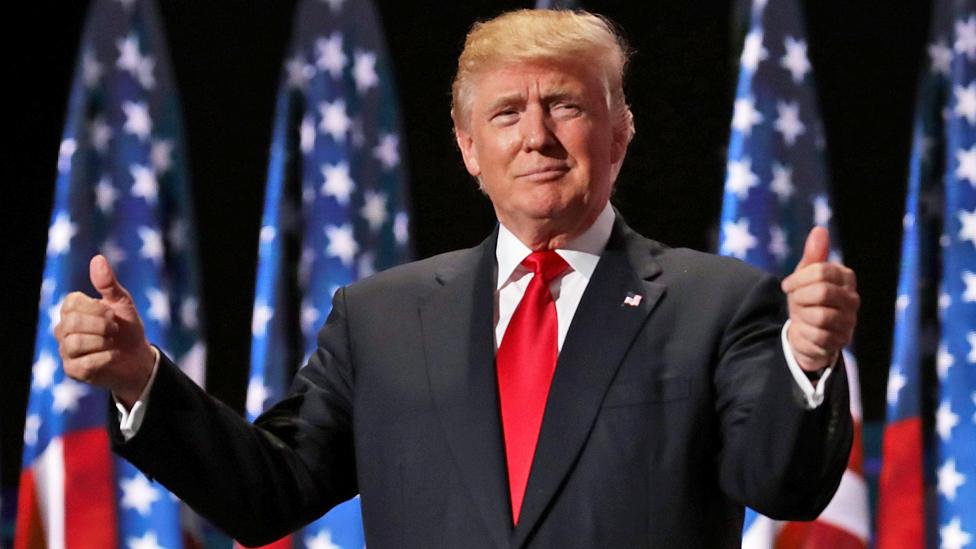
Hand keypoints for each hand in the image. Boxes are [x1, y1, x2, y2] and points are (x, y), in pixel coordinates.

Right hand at [55, 255, 155, 407]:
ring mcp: (66, 350)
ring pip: (75, 343)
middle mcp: (63, 329)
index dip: (96, 308)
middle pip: (72, 323)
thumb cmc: (127, 328)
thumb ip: (108, 283)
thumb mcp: (122, 302)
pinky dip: (105, 358)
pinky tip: (112, 356)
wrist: (139, 358)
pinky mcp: (73, 370)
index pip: (72, 303)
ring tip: (112, 342)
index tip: (112, 313)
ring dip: (102, 342)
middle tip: (114, 329)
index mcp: (72, 310)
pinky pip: (84, 363)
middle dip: (101, 326)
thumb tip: (97, 258)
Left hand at [781, 227, 858, 371]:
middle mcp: (852, 299)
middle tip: (795, 301)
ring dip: (802, 315)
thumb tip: (819, 229)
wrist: (807, 333)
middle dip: (800, 297)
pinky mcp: (841, 341)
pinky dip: (804, 333)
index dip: (797, 278)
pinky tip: (805, 330)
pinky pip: (818, 336)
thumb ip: (813, 255)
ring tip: (802, 316)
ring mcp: (849, 321)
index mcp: (845, 278)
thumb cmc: (806, 299)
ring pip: (821, 315)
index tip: (786, 285)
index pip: (821, 271)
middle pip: (822, 291)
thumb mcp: (805, 276)